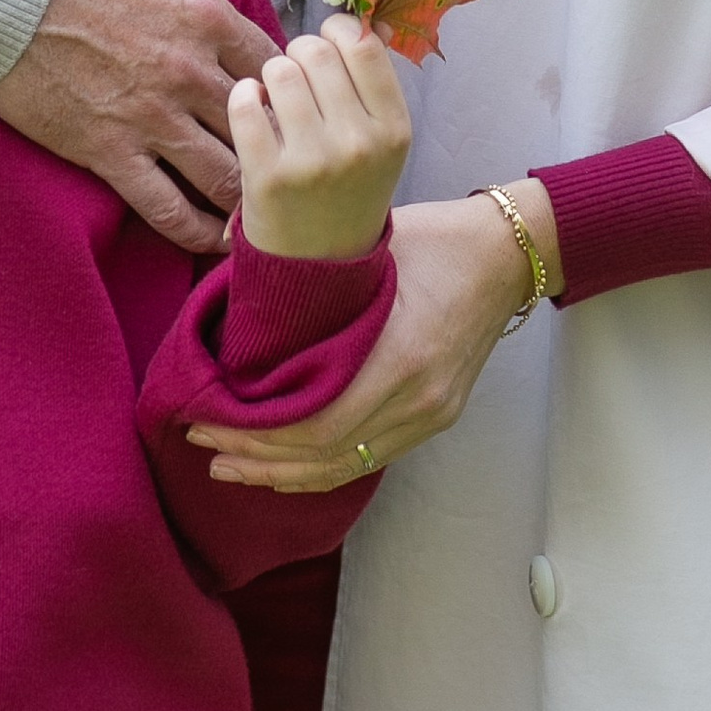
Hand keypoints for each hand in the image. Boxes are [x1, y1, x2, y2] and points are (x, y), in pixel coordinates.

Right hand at [0, 0, 274, 253]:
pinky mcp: (108, 151)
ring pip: (226, 174)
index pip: (274, 62)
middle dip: (277, 144)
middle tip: (283, 163)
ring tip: (260, 211)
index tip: (287, 100)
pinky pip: (166, 206)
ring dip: (248, 194)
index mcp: (202, 11)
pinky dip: (195, 230)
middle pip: (261, 124)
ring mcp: (151, 115)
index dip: (288, 85)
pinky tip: (210, 239)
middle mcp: (189, 69)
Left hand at [186, 182, 561, 489]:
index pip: (316, 424)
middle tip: (203, 440)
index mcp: (401, 357)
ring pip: (346, 468)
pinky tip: (284, 465)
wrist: (508, 255)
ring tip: (231, 464)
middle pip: (325, 456)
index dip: (256, 433)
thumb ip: (306, 269)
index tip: (207, 415)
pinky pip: (370, 458)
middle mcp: (419, 399)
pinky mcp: (435, 418)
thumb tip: (229, 262)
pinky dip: (322, 467)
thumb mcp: (369, 243)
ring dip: (284, 472)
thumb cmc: (435, 238)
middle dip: (257, 457)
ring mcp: (431, 415)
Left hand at [231, 18, 410, 261]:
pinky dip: (243, 97)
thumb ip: (376, 83)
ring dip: (271, 76)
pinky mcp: (266, 177)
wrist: (318, 271)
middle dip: (299, 54)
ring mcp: (312, 161)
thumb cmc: (348, 192)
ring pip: (279, 70)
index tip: (327, 48)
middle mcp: (359, 143)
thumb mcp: (381, 142)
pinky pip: (245, 103)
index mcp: (394, 129)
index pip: (363, 44)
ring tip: (275, 99)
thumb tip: (372, 19)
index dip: (338, 34)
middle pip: (317, 51)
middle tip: (296, 78)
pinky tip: (251, 111)